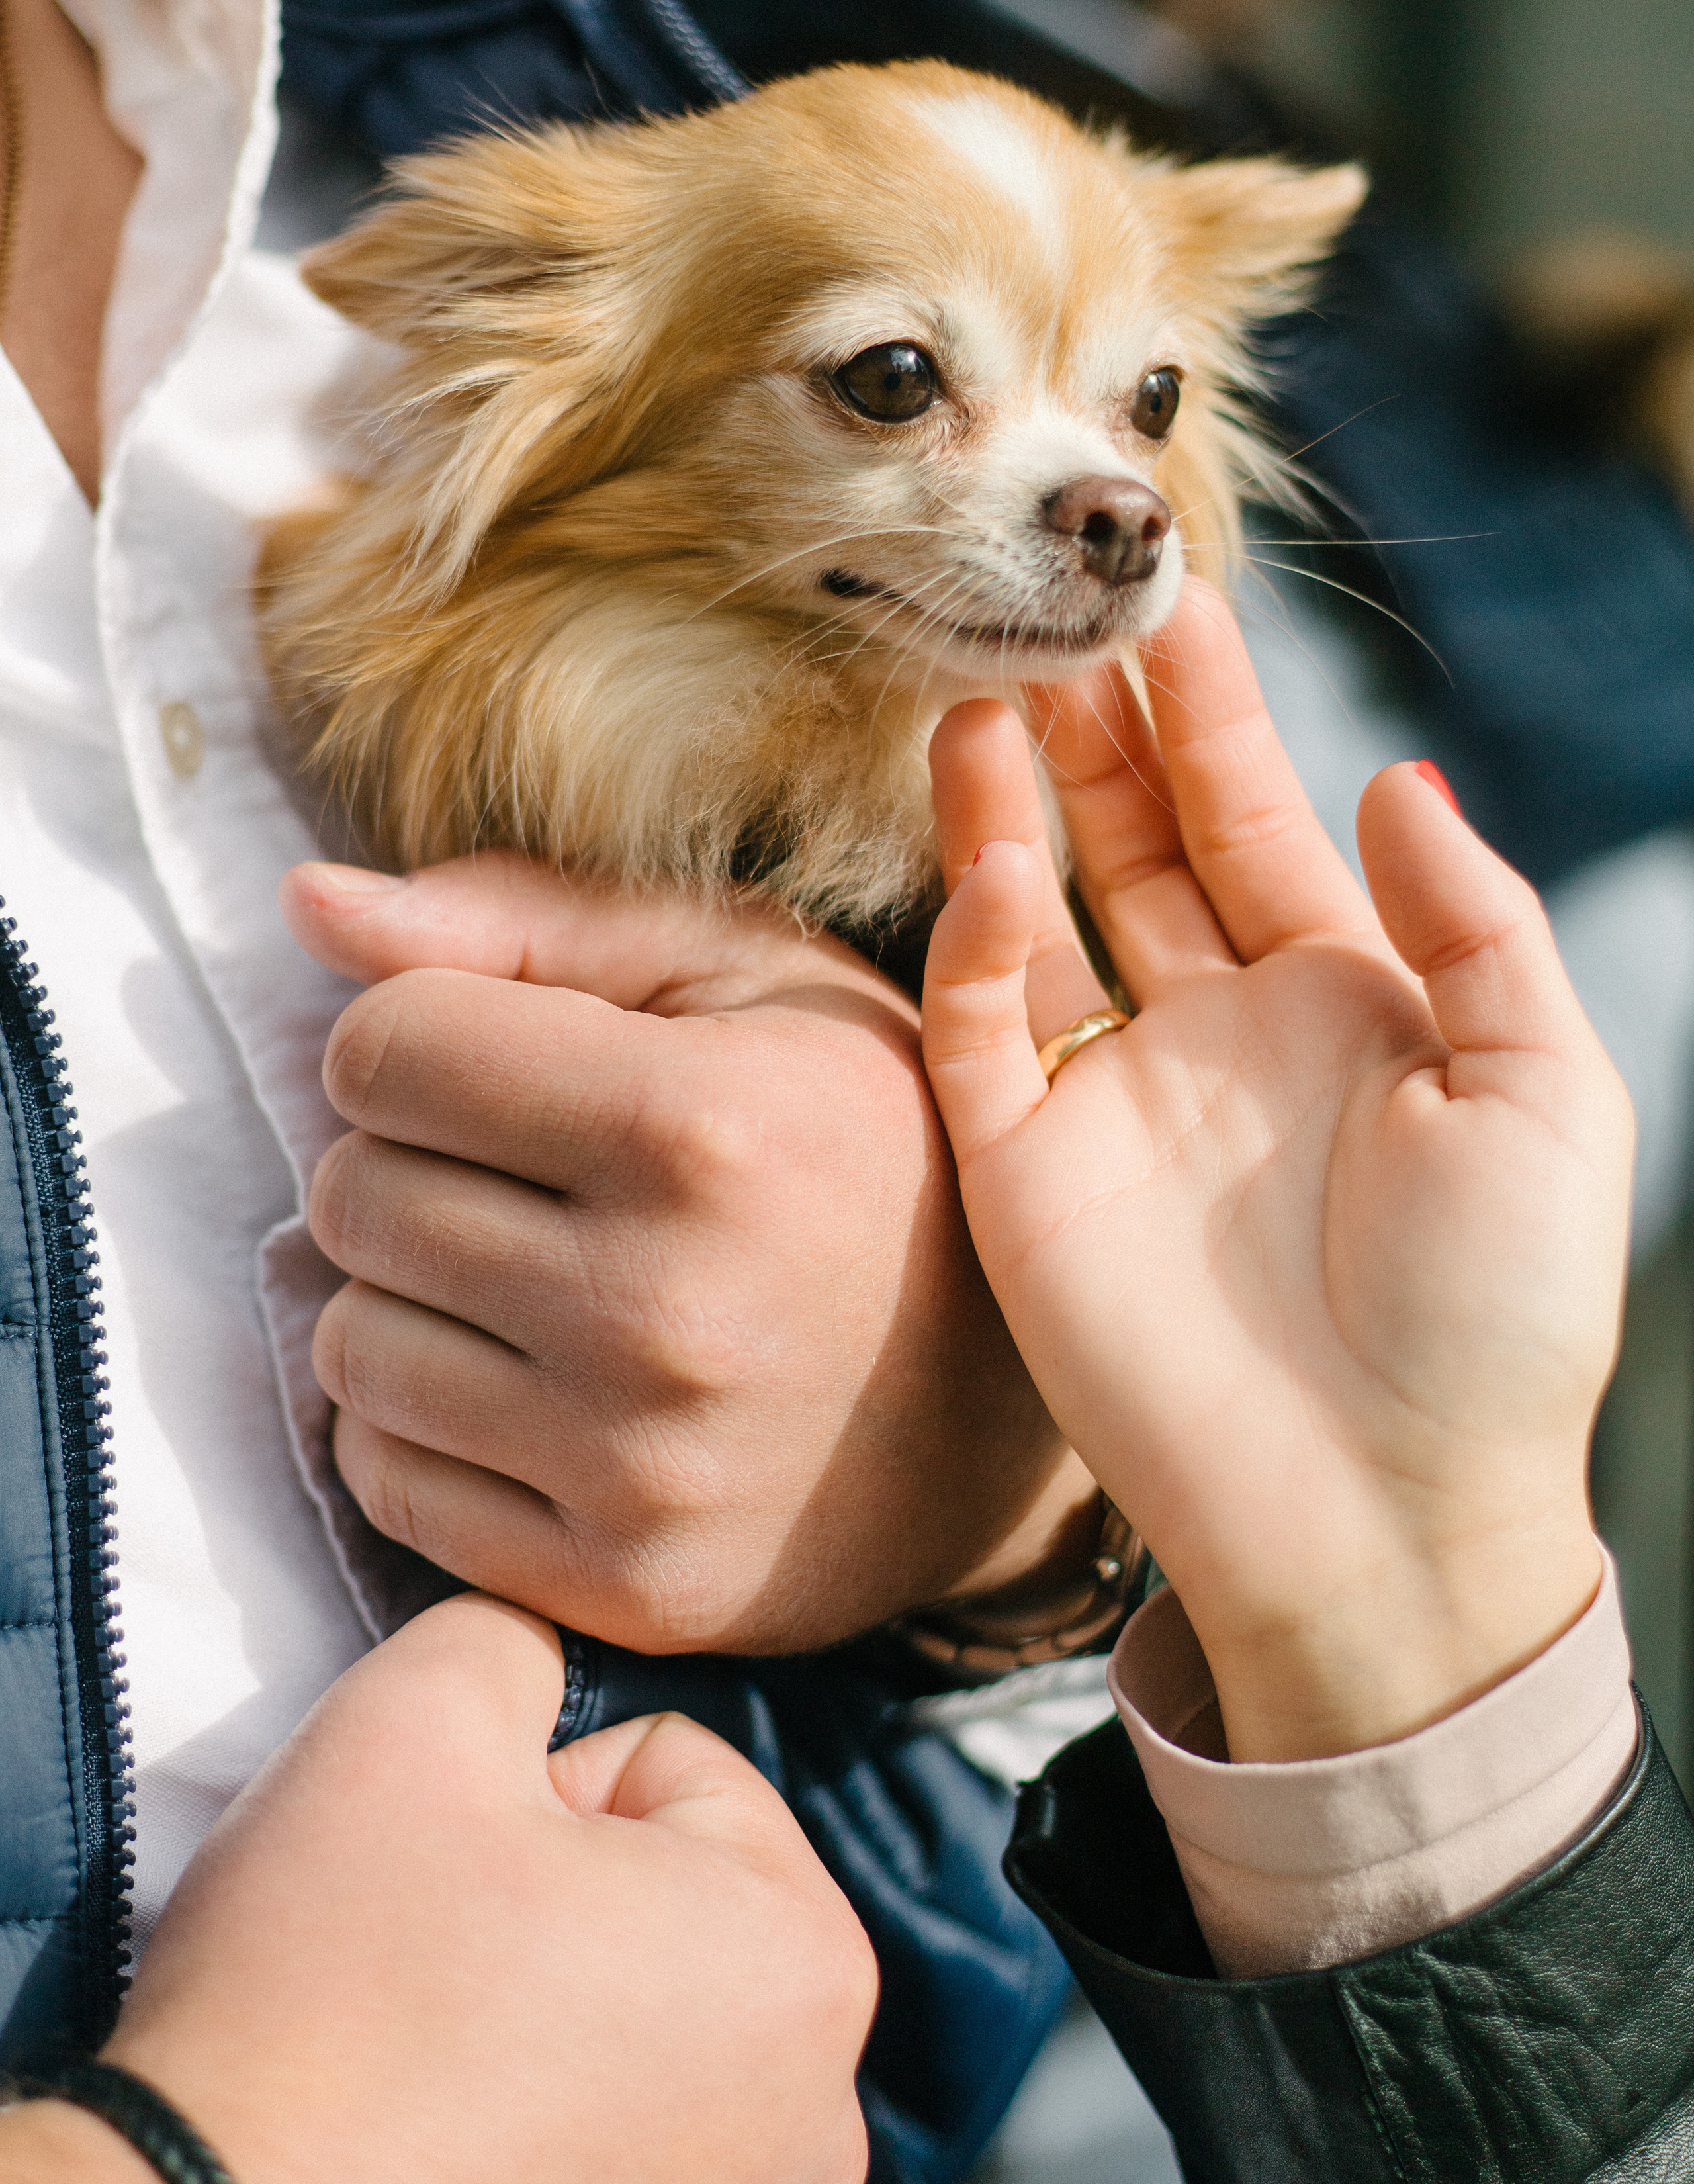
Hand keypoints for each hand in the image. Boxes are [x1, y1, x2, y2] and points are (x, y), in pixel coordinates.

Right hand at [0, 1598, 874, 2183]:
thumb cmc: (329, 1979)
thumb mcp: (423, 1709)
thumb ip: (521, 1633)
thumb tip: (546, 1644)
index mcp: (807, 1957)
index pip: (671, 1769)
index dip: (542, 1791)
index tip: (459, 1881)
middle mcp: (826, 2112)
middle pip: (676, 1898)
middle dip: (558, 1899)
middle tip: (441, 1963)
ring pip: (643, 2018)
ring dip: (551, 2012)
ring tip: (441, 2061)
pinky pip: (618, 2136)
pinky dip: (543, 2127)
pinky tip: (451, 2142)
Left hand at [280, 858, 1098, 1653]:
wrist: (1011, 1397)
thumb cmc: (866, 1136)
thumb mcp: (746, 973)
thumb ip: (525, 920)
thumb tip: (306, 902)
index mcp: (700, 1127)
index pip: (384, 1051)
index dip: (421, 1033)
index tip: (499, 1056)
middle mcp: (663, 1308)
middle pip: (351, 1193)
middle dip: (408, 1156)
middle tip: (521, 1168)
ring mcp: (639, 1467)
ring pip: (347, 1343)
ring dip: (408, 1290)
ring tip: (528, 1269)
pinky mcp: (621, 1586)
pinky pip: (384, 1480)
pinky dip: (421, 1419)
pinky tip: (525, 1379)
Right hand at [919, 582, 1630, 1761]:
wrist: (1386, 1520)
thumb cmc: (1494, 1323)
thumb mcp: (1547, 1096)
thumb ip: (1476, 925)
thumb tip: (1396, 778)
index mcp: (1342, 1006)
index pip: (1258, 822)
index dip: (1218, 715)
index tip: (1178, 604)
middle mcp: (1218, 1033)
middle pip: (1139, 842)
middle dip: (1101, 727)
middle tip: (1057, 607)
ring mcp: (1114, 1097)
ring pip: (1044, 911)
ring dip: (1012, 802)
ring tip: (983, 691)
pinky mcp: (1027, 1168)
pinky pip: (982, 1025)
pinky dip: (979, 935)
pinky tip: (997, 855)